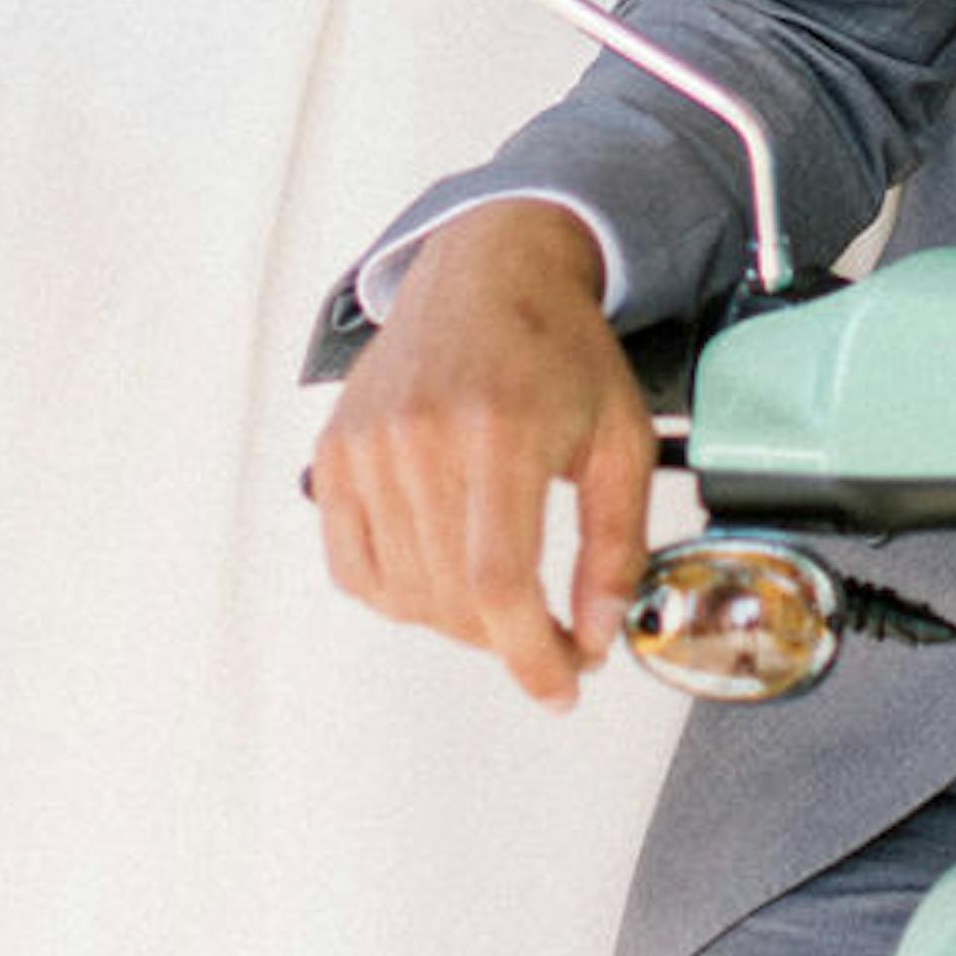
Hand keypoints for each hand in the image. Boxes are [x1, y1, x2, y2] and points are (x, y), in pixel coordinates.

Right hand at [310, 201, 657, 707]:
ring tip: (504, 591)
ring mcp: (367, 447)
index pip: (498, 583)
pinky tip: (443, 569)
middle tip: (551, 634)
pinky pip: (353, 568)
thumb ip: (616, 544)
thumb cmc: (558, 347)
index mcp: (499, 430)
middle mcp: (420, 438)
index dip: (530, 656)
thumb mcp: (622, 438)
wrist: (485, 269)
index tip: (562, 686)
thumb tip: (597, 633)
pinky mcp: (334, 454)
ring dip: (460, 620)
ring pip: (404, 595)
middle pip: (452, 600)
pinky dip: (400, 594)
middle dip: (509, 642)